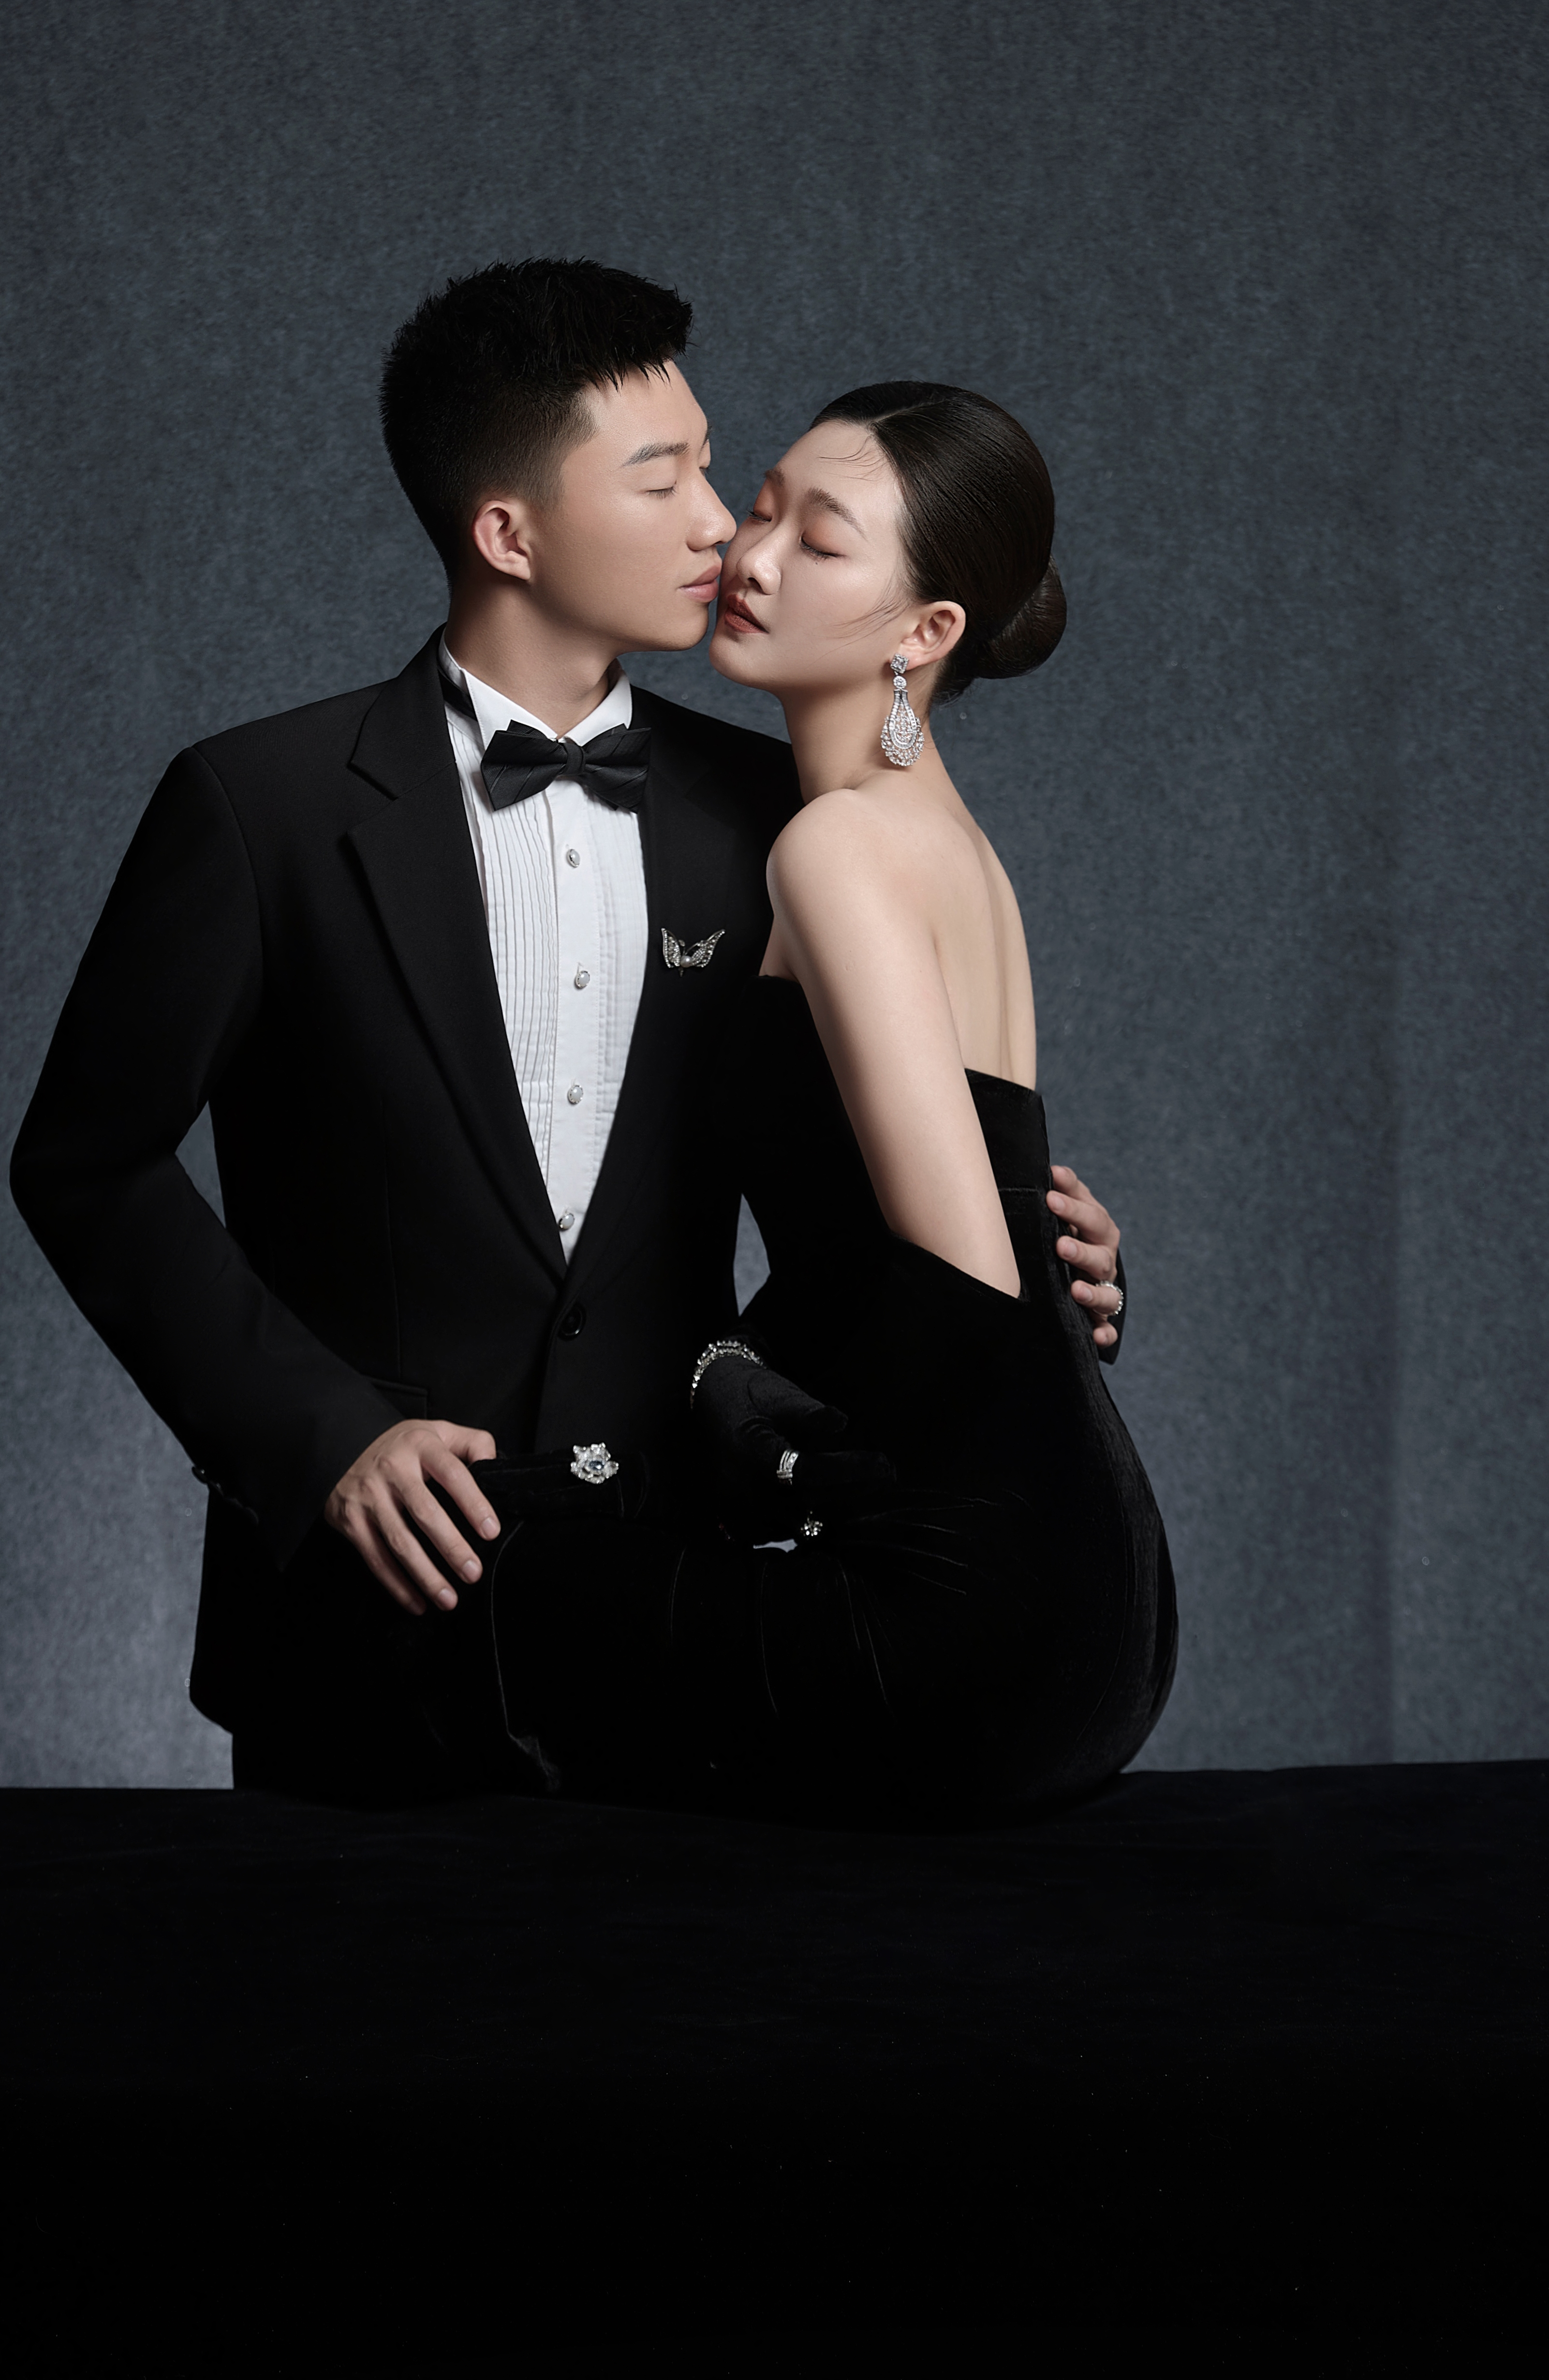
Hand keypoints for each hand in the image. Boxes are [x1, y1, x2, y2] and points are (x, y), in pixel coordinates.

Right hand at [324, 1419, 499, 1615]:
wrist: (342, 1447)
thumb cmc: (404, 1447)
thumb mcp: (439, 1432)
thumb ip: (473, 1444)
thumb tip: (494, 1467)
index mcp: (420, 1446)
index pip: (452, 1474)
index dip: (473, 1503)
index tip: (491, 1531)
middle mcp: (392, 1470)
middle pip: (425, 1513)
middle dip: (451, 1547)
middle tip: (474, 1573)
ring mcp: (368, 1496)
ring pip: (399, 1542)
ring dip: (425, 1576)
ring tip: (450, 1600)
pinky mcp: (351, 1520)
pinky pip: (376, 1558)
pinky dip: (396, 1585)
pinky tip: (417, 1603)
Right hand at [692, 1347, 894, 1530]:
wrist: (712, 1405)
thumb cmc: (753, 1395)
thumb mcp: (779, 1393)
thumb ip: (808, 1412)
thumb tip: (841, 1422)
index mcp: (750, 1450)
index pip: (805, 1472)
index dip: (848, 1471)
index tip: (883, 1463)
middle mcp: (740, 1486)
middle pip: (808, 1503)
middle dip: (854, 1493)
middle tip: (889, 1477)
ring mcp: (738, 1509)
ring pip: (799, 1524)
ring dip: (837, 1512)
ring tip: (871, 1492)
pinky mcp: (739, 1523)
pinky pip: (783, 1535)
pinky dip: (811, 1522)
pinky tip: (838, 1506)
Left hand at [1047, 1164, 1122, 1348]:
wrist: (1085, 1268)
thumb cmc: (1073, 1232)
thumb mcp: (1071, 1211)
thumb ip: (1065, 1191)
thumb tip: (1052, 1168)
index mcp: (1099, 1231)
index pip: (1091, 1216)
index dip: (1072, 1208)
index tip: (1049, 1196)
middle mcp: (1105, 1260)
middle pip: (1100, 1255)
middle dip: (1081, 1250)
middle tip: (1059, 1245)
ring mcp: (1105, 1289)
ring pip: (1107, 1294)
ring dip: (1093, 1293)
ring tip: (1075, 1290)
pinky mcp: (1101, 1317)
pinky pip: (1107, 1328)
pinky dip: (1104, 1333)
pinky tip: (1096, 1336)